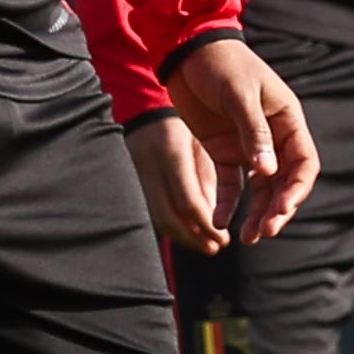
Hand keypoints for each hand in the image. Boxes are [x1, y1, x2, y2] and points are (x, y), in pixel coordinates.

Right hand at [127, 114, 224, 253]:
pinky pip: (149, 212)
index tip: (224, 238)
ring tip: (204, 245)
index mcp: (170, 154)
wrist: (141, 105)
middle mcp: (149, 167)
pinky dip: (170, 227)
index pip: (188, 202)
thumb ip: (207, 178)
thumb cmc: (180, 122)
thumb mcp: (199, 142)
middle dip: (195, 237)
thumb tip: (213, 219)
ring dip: (182, 236)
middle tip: (215, 248)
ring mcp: (135, 175)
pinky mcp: (129, 181)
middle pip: (170, 217)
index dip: (207, 225)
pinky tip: (186, 234)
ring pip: (157, 219)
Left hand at [164, 37, 317, 243]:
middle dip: (276, 209)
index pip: (303, 164)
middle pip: (283, 183)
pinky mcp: (223, 149)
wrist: (185, 50)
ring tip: (247, 239)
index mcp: (287, 120)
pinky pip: (230, 183)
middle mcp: (272, 137)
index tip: (281, 211)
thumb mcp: (239, 95)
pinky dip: (227, 203)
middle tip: (264, 233)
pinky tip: (219, 221)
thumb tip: (269, 172)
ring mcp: (247, 145)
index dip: (296, 190)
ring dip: (256, 213)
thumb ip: (254, 133)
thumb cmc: (221, 64)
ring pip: (259, 188)